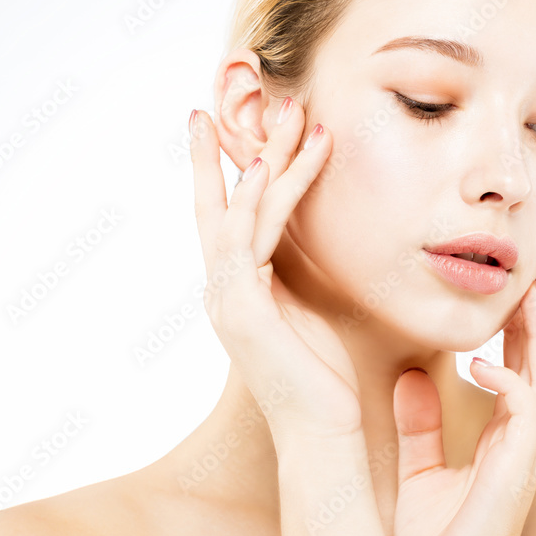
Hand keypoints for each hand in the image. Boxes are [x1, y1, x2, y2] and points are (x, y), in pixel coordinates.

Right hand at [189, 102, 362, 442]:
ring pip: (238, 212)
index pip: (227, 217)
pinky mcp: (243, 311)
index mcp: (239, 289)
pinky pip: (245, 243)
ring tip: (286, 114)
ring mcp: (228, 300)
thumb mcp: (308, 309)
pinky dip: (254, 201)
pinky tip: (265, 166)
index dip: (223, 172)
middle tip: (212, 102)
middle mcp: (224, 290)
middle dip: (213, 154)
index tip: (225, 129)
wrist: (323, 433)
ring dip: (261, 159)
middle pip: (213, 205)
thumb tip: (305, 240)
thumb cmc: (322, 377)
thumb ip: (295, 273)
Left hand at [391, 263, 535, 535]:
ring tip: (529, 295)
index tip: (519, 287)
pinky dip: (510, 383)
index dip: (523, 327)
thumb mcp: (420, 471)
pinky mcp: (516, 470)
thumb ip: (419, 424)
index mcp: (502, 436)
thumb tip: (410, 373)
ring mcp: (524, 454)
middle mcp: (521, 439)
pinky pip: (525, 414)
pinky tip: (482, 365)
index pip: (521, 367)